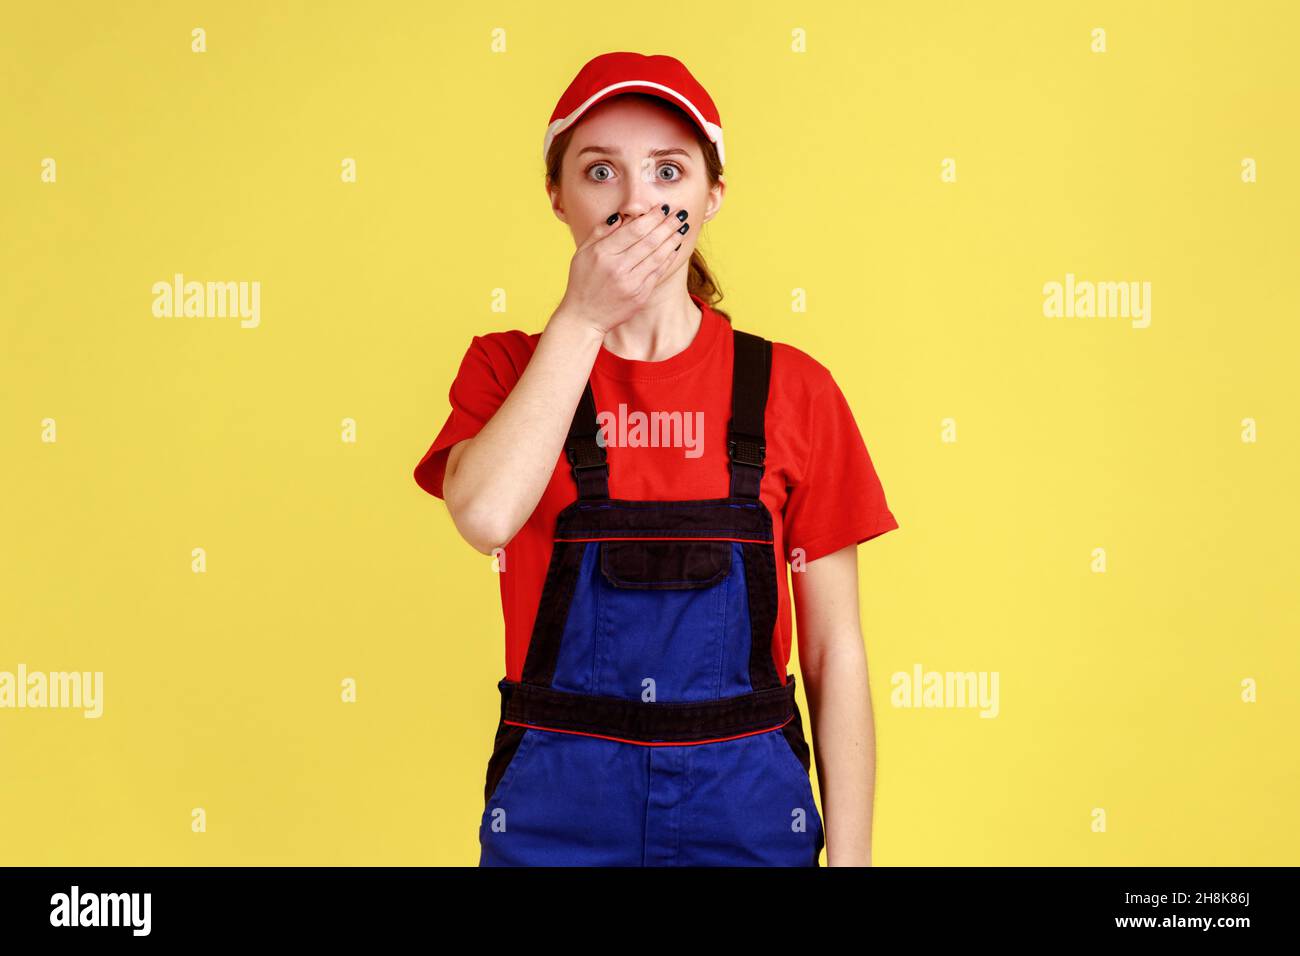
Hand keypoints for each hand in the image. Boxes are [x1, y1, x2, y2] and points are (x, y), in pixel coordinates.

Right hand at [556, 205, 690, 335]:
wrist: (584, 316)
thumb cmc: (582, 281)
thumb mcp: (582, 253)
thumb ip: (600, 232)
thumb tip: (621, 216)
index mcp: (603, 254)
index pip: (634, 230)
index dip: (652, 217)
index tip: (662, 208)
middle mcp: (618, 268)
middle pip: (650, 241)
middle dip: (668, 225)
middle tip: (680, 213)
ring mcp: (631, 283)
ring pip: (658, 256)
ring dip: (672, 239)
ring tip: (682, 227)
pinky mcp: (640, 295)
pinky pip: (659, 272)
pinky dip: (669, 258)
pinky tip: (675, 247)